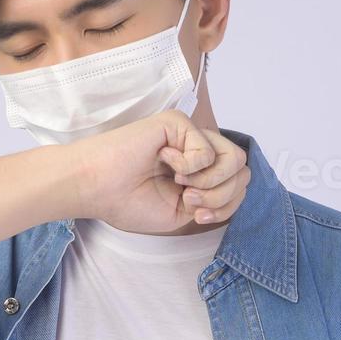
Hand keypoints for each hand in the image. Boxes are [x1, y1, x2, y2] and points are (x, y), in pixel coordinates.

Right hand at [67, 110, 250, 232]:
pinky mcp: (179, 123)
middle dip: (221, 197)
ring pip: (235, 160)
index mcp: (198, 172)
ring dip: (211, 182)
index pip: (240, 184)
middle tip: (189, 199)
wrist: (97, 189)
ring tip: (182, 183)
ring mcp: (189, 135)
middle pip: (243, 172)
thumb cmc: (127, 201)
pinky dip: (189, 167)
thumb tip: (241, 180)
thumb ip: (216, 200)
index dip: (227, 205)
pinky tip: (163, 161)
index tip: (197, 215)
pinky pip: (207, 151)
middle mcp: (197, 150)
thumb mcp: (184, 213)